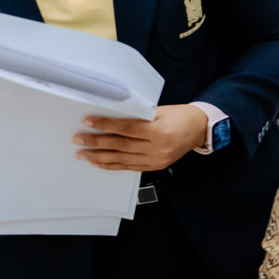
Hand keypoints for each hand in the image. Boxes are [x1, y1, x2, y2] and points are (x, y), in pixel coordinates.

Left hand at [75, 105, 209, 171]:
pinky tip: (100, 163)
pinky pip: (130, 167)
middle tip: (78, 140)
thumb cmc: (181, 116)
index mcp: (158, 131)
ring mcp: (156, 159)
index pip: (125, 128)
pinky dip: (113, 165)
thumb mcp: (159, 111)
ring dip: (99, 157)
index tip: (88, 122)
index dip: (105, 125)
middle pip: (120, 145)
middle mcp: (157, 148)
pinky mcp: (155, 166)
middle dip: (96, 143)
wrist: (199, 129)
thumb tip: (111, 119)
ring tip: (83, 155)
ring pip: (122, 159)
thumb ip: (137, 117)